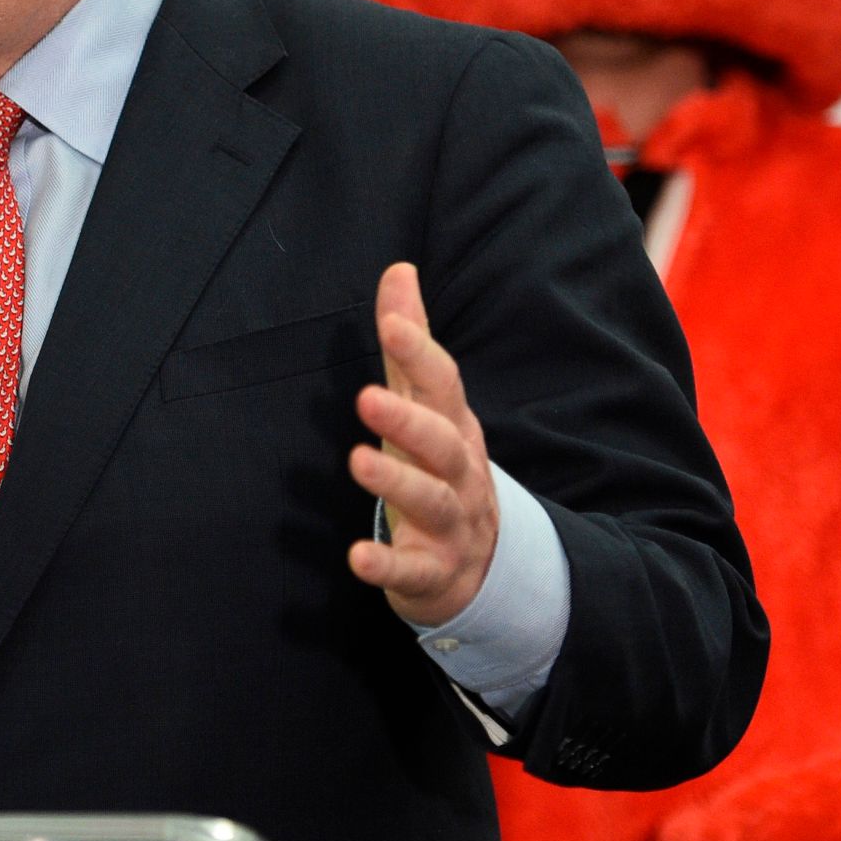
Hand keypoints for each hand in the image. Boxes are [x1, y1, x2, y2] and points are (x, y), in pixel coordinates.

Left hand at [346, 262, 499, 627]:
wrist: (482, 563)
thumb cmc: (438, 466)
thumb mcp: (426, 405)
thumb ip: (410, 342)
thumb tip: (398, 269)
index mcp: (454, 426)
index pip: (444, 386)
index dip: (421, 355)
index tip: (393, 325)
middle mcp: (458, 472)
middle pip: (442, 443)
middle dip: (409, 420)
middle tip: (366, 397)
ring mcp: (450, 523)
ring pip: (431, 501)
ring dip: (396, 483)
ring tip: (358, 461)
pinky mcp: (433, 571)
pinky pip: (413, 570)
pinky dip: (387, 565)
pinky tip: (358, 556)